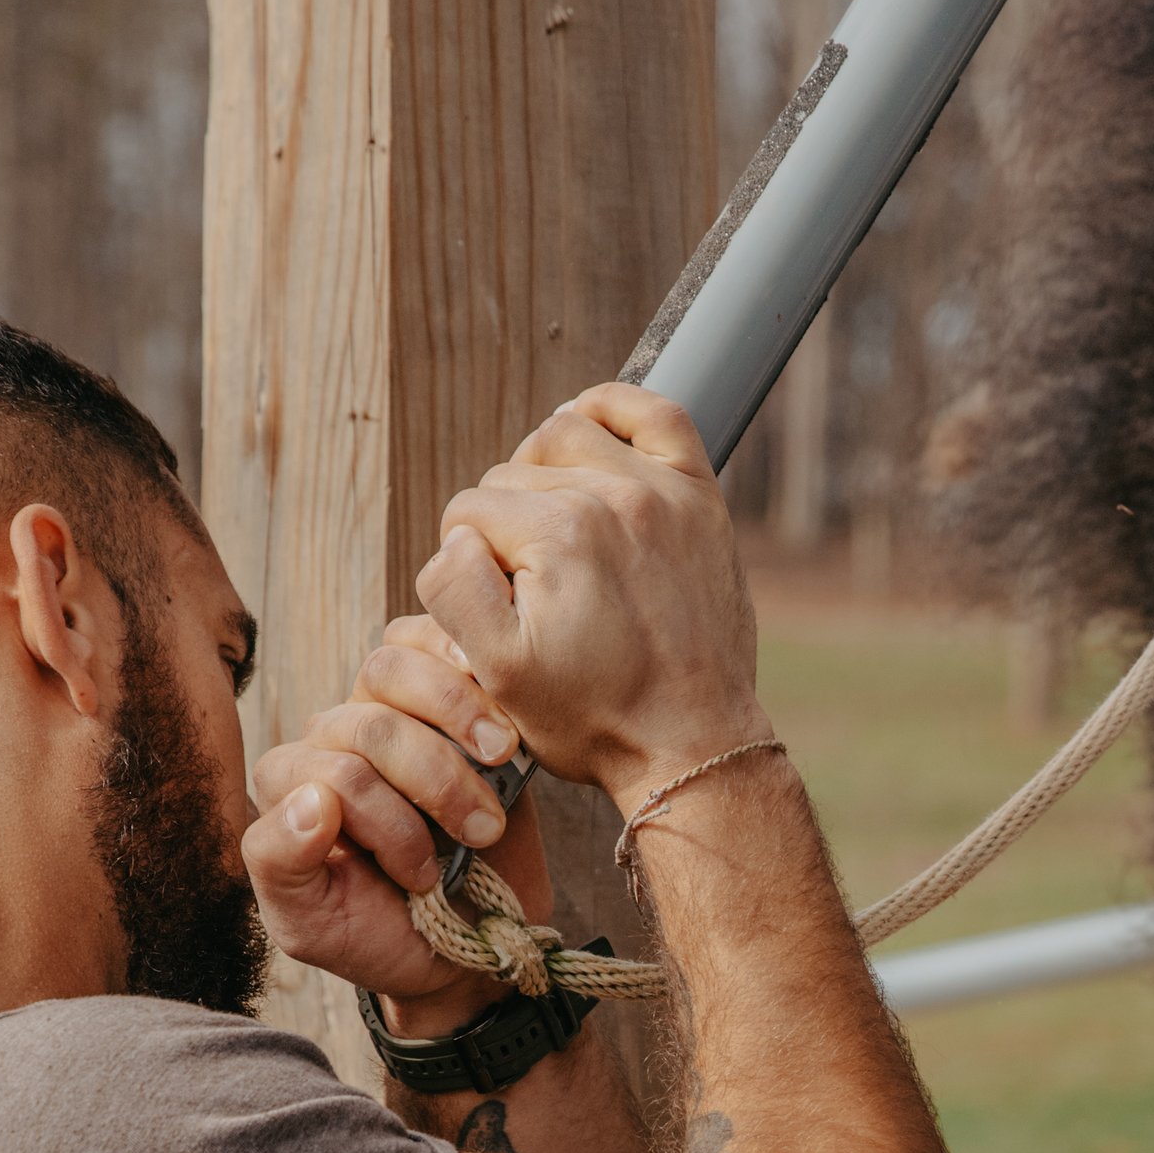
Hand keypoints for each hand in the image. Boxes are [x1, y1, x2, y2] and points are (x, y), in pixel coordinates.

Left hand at [245, 615, 554, 1013]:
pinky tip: (502, 715)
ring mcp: (388, 713)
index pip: (334, 772)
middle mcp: (331, 740)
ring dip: (461, 718)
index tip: (424, 877)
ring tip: (501, 763)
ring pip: (397, 669)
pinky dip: (472, 673)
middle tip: (481, 836)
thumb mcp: (311, 926)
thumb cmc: (379, 939)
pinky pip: (433, 643)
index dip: (389, 823)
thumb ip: (280, 864)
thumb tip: (310, 798)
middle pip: (372, 723)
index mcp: (289, 787)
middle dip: (436, 783)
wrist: (464, 947)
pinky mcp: (443, 699)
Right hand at [416, 383, 763, 811]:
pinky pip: (658, 414)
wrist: (691, 744)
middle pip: (513, 474)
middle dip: (504, 524)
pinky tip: (590, 427)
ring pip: (567, 435)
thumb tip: (457, 536)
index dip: (466, 560)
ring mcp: (663, 493)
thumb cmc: (595, 717)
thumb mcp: (498, 673)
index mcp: (557, 535)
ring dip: (543, 468)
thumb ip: (454, 590)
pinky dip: (616, 408)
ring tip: (546, 525)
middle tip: (528, 587)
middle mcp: (613, 497)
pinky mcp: (699, 499)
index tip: (497, 605)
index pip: (469, 512)